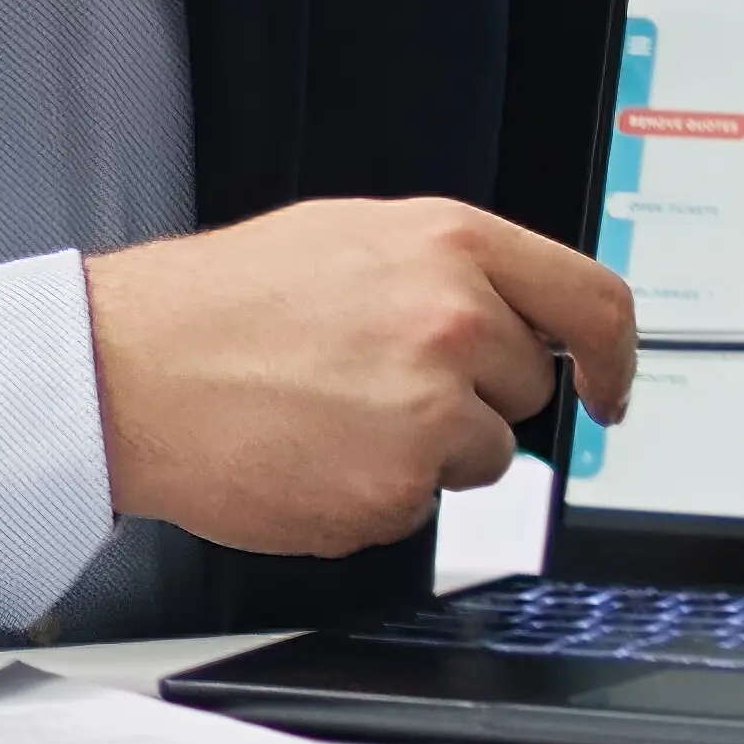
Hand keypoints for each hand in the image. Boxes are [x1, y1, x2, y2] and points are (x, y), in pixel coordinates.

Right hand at [82, 198, 635, 560]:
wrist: (128, 373)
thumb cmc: (217, 306)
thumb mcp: (347, 238)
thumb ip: (447, 270)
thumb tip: (514, 313)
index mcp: (449, 246)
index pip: (597, 303)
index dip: (615, 357)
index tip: (606, 390)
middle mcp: (454, 323)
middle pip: (530, 390)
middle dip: (473, 395)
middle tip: (378, 381)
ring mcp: (431, 411)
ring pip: (483, 455)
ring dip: (427, 449)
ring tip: (335, 413)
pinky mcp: (398, 489)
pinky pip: (423, 505)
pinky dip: (376, 491)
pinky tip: (315, 452)